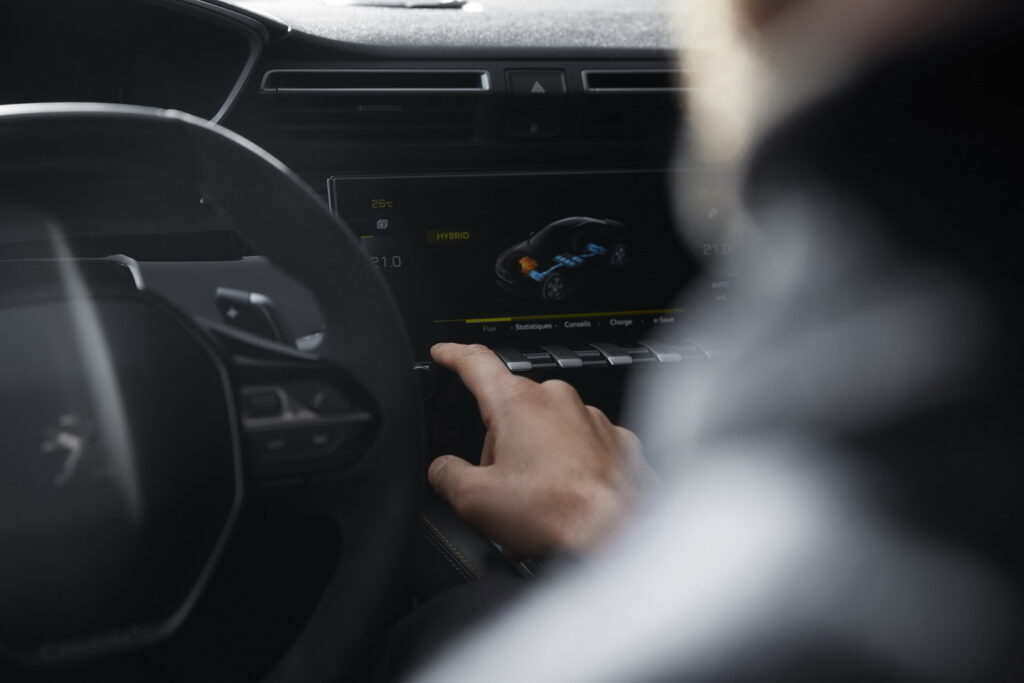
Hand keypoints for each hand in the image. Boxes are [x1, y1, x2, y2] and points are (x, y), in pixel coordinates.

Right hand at [428, 343, 648, 556]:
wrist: (622, 532)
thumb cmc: (560, 512)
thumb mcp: (475, 499)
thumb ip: (446, 475)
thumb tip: (443, 470)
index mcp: (518, 403)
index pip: (476, 363)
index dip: (453, 355)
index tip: (445, 353)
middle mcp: (557, 400)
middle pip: (511, 412)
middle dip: (501, 447)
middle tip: (502, 489)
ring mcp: (591, 418)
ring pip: (547, 431)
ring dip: (536, 462)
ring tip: (539, 504)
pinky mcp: (615, 440)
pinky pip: (581, 447)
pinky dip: (570, 470)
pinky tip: (567, 501)